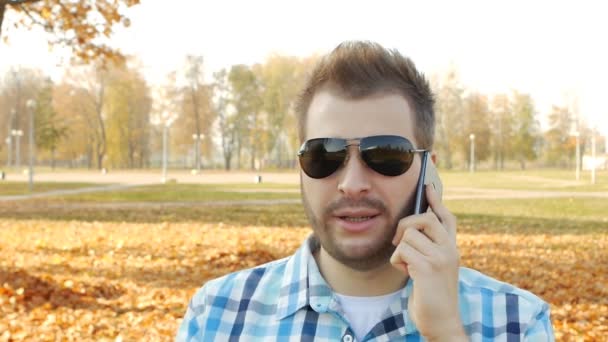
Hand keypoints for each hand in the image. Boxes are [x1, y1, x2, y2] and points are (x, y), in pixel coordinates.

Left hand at [390, 185, 466, 340]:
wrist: (441, 322)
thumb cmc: (432, 296)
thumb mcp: (433, 267)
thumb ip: (427, 248)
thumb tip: (409, 229)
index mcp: (452, 248)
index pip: (446, 217)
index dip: (436, 200)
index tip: (427, 185)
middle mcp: (450, 249)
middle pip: (424, 218)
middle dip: (406, 225)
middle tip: (399, 240)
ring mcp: (441, 258)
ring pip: (409, 235)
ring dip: (400, 251)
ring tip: (408, 267)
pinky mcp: (429, 268)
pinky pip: (402, 251)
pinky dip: (398, 262)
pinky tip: (407, 274)